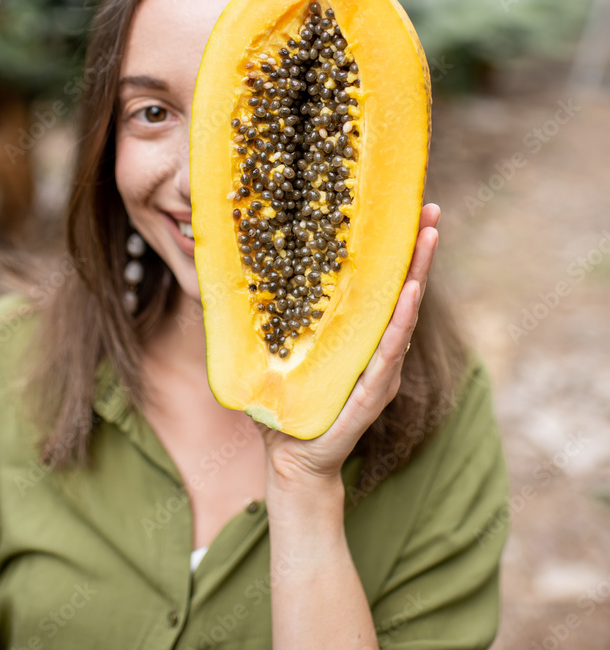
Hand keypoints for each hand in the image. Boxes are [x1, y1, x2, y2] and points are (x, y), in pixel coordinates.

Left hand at [255, 203, 440, 491]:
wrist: (289, 462)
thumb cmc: (283, 406)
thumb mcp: (271, 351)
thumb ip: (267, 316)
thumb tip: (238, 271)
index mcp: (355, 334)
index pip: (379, 283)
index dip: (393, 248)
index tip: (404, 210)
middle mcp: (375, 347)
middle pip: (401, 290)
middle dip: (418, 250)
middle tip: (431, 208)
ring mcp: (379, 370)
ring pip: (404, 314)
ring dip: (417, 275)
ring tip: (428, 238)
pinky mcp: (373, 393)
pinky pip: (389, 352)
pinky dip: (400, 322)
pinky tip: (410, 293)